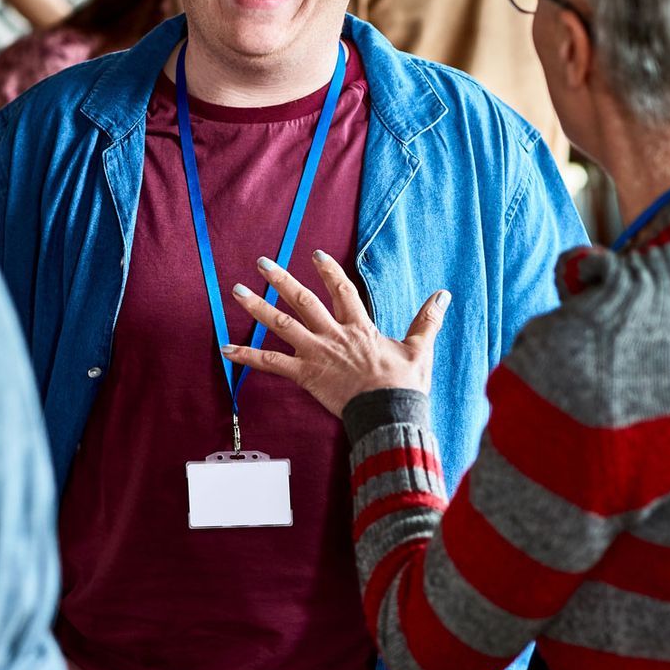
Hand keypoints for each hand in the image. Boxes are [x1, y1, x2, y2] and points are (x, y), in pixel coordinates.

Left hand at [224, 251, 448, 418]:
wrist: (389, 414)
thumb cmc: (404, 386)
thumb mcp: (419, 349)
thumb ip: (427, 320)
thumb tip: (443, 294)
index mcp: (359, 327)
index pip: (341, 290)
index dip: (328, 271)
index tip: (315, 255)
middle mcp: (334, 335)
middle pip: (303, 301)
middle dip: (282, 280)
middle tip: (263, 262)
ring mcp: (317, 354)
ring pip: (282, 325)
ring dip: (258, 307)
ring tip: (238, 291)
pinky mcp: (306, 375)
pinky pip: (270, 364)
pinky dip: (247, 356)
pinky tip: (226, 348)